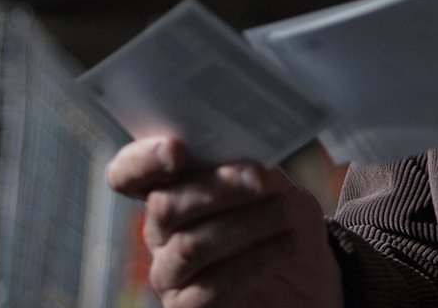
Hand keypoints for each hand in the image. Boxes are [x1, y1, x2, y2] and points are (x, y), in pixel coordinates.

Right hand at [104, 137, 342, 307]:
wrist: (309, 280)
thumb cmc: (284, 224)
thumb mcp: (277, 189)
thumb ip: (256, 170)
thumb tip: (249, 160)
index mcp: (171, 189)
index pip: (128, 174)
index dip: (142, 160)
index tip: (176, 149)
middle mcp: (161, 232)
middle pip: (164, 206)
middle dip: (213, 188)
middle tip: (256, 179)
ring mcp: (170, 274)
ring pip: (189, 246)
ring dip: (242, 224)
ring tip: (283, 213)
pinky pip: (211, 287)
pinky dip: (253, 261)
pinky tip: (285, 245)